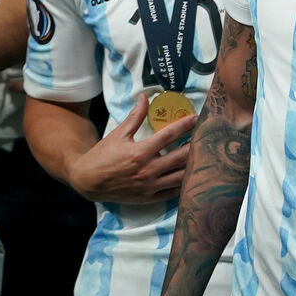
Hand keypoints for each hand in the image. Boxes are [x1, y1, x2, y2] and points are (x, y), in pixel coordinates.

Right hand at [67, 93, 197, 204]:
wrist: (89, 181)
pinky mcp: (150, 198)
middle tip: (206, 137)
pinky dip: (184, 184)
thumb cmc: (102, 156)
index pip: (169, 135)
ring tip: (203, 156)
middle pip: (181, 157)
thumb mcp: (118, 134)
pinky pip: (173, 192)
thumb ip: (135, 117)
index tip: (196, 118)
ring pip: (181, 177)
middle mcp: (148, 170)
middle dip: (196, 146)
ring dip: (194, 166)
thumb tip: (145, 98)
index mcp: (140, 152)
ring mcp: (150, 186)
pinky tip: (190, 176)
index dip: (185, 125)